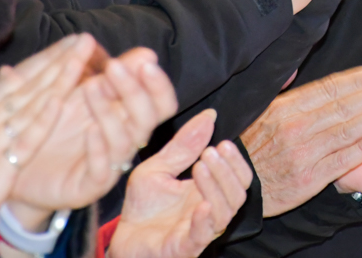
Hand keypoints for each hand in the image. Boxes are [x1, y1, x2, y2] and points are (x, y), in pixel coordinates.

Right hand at [0, 34, 97, 249]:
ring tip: (81, 59)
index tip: (69, 42)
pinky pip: (24, 142)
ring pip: (32, 105)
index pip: (18, 79)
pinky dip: (41, 122)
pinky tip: (59, 103)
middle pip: (29, 85)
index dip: (45, 59)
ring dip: (59, 81)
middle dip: (59, 60)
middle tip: (85, 39)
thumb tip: (3, 83)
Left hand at [9, 47, 179, 220]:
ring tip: (91, 87)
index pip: (159, 100)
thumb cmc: (48, 126)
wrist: (18, 168)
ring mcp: (109, 164)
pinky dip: (99, 148)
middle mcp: (124, 139)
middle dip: (136, 90)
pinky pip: (102, 170)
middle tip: (115, 67)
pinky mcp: (89, 186)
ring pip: (125, 141)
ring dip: (110, 112)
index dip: (157, 82)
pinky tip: (90, 130)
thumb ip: (95, 72)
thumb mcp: (72, 93)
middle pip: (149, 117)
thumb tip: (126, 48)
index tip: (144, 60)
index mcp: (125, 115)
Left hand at [108, 111, 251, 257]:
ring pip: (225, 212)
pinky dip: (205, 220)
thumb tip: (209, 117)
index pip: (238, 177)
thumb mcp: (160, 167)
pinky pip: (203, 235)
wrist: (123, 237)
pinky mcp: (184, 246)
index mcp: (208, 191)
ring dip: (217, 188)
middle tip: (210, 152)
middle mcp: (210, 210)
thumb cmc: (143, 207)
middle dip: (228, 170)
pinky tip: (201, 205)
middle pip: (238, 193)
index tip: (223, 143)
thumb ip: (184, 145)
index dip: (236, 161)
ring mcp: (199, 229)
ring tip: (199, 167)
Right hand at [241, 65, 361, 215]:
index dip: (355, 80)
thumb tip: (297, 67)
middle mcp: (295, 128)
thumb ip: (283, 89)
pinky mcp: (310, 178)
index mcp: (285, 108)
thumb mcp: (262, 111)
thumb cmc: (255, 146)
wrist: (242, 185)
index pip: (327, 88)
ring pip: (344, 131)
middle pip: (340, 107)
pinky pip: (341, 160)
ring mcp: (303, 154)